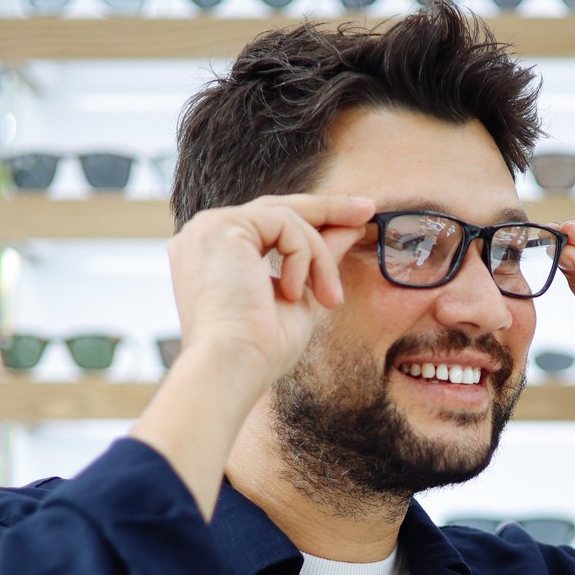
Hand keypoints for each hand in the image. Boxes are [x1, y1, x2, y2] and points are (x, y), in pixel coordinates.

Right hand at [165, 193, 374, 392]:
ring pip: (287, 219)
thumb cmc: (259, 349)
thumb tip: (350, 228)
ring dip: (319, 258)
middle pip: (277, 207)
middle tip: (368, 210)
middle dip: (328, 208)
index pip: (270, 224)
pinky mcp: (221, 226)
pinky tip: (294, 293)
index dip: (314, 219)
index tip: (357, 219)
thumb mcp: (299, 295)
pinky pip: (284, 225)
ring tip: (328, 298)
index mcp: (217, 253)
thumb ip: (316, 259)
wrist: (232, 366)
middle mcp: (206, 234)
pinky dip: (302, 257)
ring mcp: (209, 227)